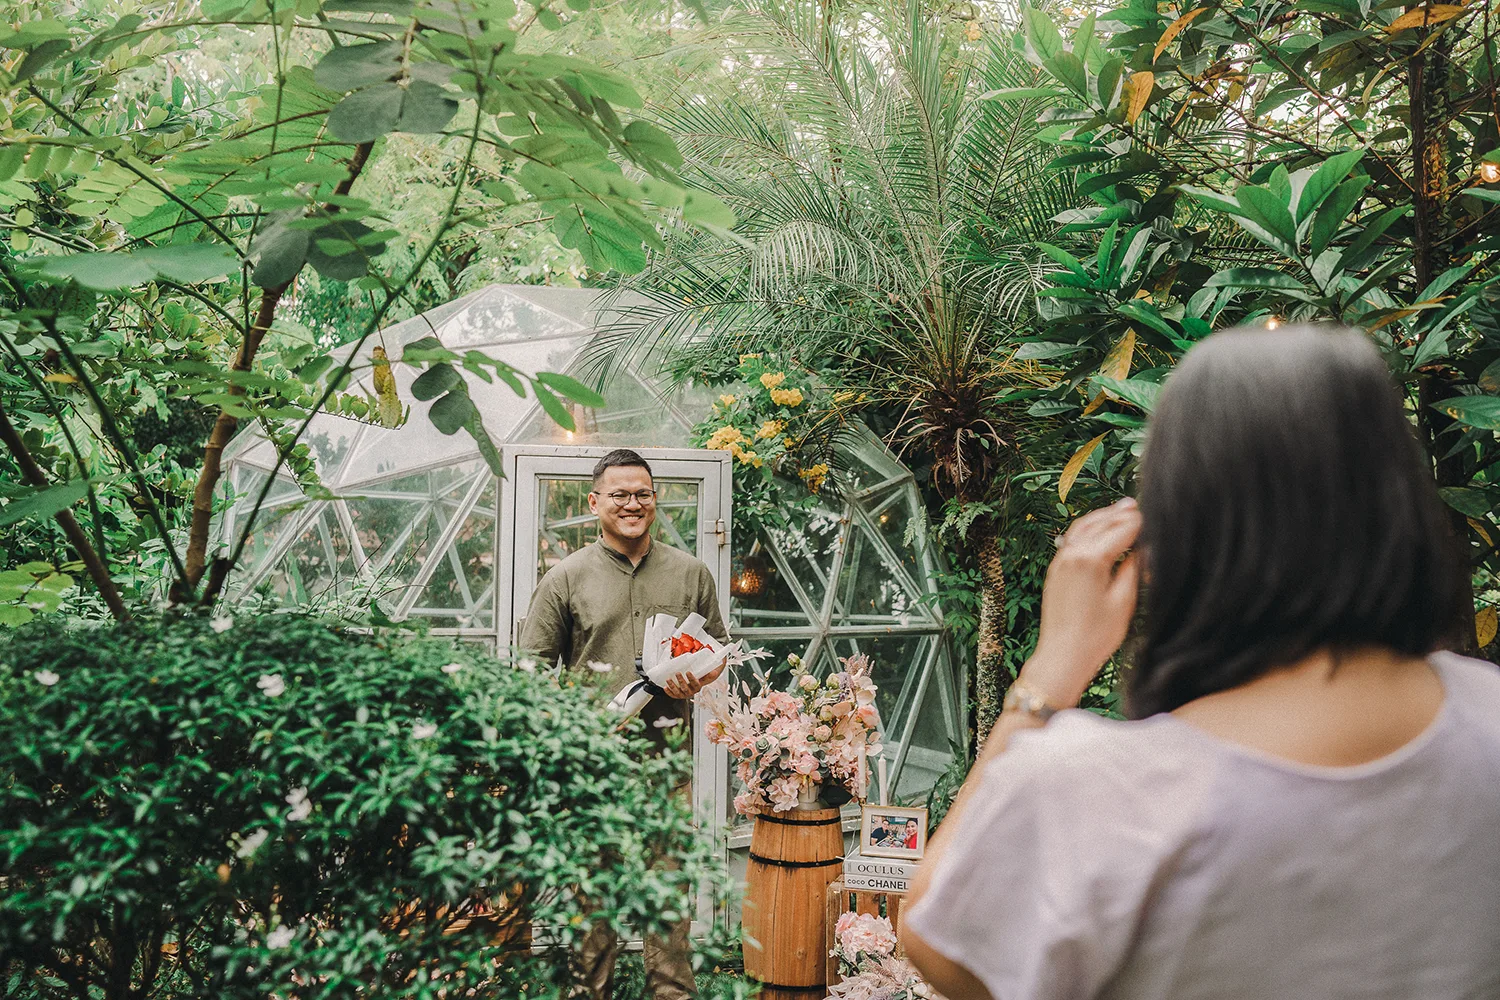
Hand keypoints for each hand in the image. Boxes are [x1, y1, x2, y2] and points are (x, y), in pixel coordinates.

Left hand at [660, 658, 726, 699]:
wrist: (701, 679)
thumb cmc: (707, 673)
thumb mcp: (714, 668)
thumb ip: (719, 663)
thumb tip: (724, 657)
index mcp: (700, 685)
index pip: (696, 684)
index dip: (692, 679)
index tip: (688, 672)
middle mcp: (693, 691)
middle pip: (686, 689)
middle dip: (681, 682)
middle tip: (678, 673)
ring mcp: (686, 693)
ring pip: (679, 693)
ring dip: (673, 687)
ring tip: (668, 680)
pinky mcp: (679, 693)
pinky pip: (674, 695)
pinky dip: (669, 692)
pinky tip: (665, 687)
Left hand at [1020, 497, 1141, 708]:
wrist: (1062, 656)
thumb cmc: (1096, 635)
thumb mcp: (1124, 601)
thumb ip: (1133, 569)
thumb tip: (1143, 549)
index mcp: (1090, 559)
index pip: (1121, 531)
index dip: (1140, 523)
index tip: (1155, 515)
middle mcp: (1071, 555)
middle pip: (1101, 524)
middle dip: (1120, 514)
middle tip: (1138, 506)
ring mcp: (1060, 561)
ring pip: (1082, 528)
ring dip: (1101, 517)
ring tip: (1119, 510)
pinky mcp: (1055, 571)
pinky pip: (1071, 540)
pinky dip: (1087, 529)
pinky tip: (1097, 530)